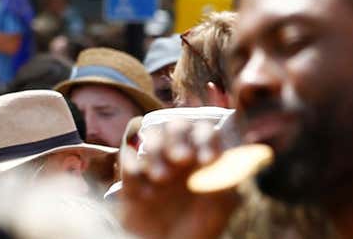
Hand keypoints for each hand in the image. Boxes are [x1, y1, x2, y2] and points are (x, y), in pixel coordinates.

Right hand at [117, 116, 239, 238]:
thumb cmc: (199, 230)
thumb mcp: (220, 207)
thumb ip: (224, 181)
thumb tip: (225, 159)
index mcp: (201, 159)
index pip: (204, 130)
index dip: (206, 138)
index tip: (208, 160)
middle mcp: (178, 157)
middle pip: (174, 125)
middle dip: (177, 137)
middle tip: (182, 158)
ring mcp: (154, 166)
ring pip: (149, 136)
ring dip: (155, 151)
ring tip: (161, 178)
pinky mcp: (132, 180)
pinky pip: (127, 158)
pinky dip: (133, 168)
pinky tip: (144, 191)